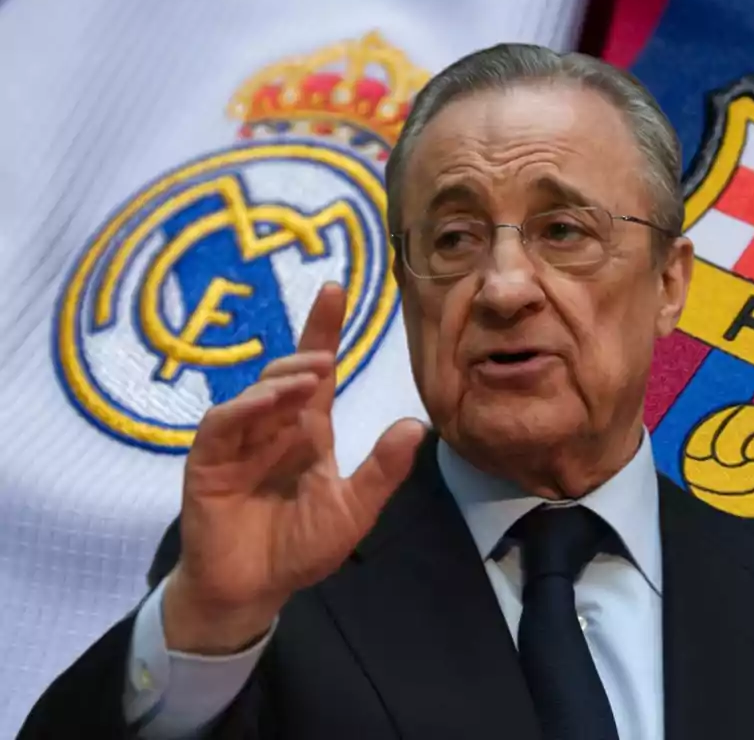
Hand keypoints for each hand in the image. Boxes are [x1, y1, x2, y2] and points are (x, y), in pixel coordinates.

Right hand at [162, 283, 425, 653]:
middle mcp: (273, 427)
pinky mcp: (209, 463)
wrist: (252, 591)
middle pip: (285, 373)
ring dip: (281, 382)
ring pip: (255, 393)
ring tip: (310, 377)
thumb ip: (381, 470)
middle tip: (327, 355)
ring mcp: (238, 443)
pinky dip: (244, 409)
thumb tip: (417, 425)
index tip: (335, 288)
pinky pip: (223, 425)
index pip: (316, 371)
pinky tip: (267, 405)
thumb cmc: (299, 547)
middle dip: (306, 353)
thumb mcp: (352, 509)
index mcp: (308, 431)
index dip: (323, 329)